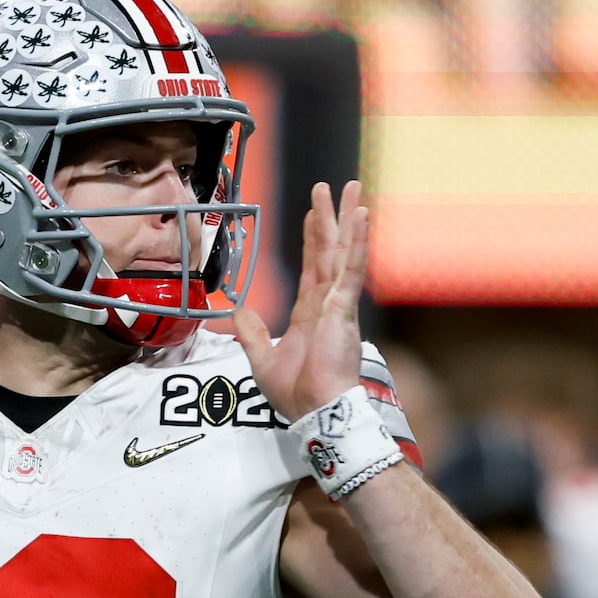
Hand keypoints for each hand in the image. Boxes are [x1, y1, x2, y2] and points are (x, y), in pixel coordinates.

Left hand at [234, 180, 367, 421]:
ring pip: (342, 252)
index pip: (313, 266)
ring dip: (347, 219)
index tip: (314, 214)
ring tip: (353, 190)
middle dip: (333, 218)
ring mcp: (337, 303)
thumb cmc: (296, 391)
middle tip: (339, 187)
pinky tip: (362, 218)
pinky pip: (351, 270)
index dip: (313, 238)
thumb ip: (251, 331)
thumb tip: (236, 309)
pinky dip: (357, 243)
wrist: (314, 409)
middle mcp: (326, 302)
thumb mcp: (262, 357)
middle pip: (330, 250)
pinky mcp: (343, 309)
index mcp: (309, 312)